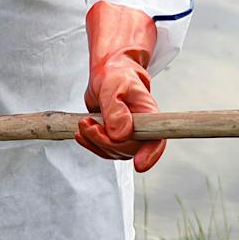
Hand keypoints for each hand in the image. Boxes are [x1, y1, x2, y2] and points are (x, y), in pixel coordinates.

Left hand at [76, 1, 163, 173]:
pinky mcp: (116, 139)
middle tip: (88, 124)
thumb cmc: (117, 75)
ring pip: (114, 152)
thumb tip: (120, 133)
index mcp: (149, 115)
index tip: (140, 164)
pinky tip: (82, 133)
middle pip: (129, 149)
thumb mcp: (114, 85)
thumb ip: (115, 109)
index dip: (150, 154)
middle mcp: (143, 129)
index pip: (156, 139)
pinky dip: (91, 143)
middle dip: (105, 141)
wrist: (110, 74)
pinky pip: (104, 150)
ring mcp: (129, 137)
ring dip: (94, 141)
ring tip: (84, 122)